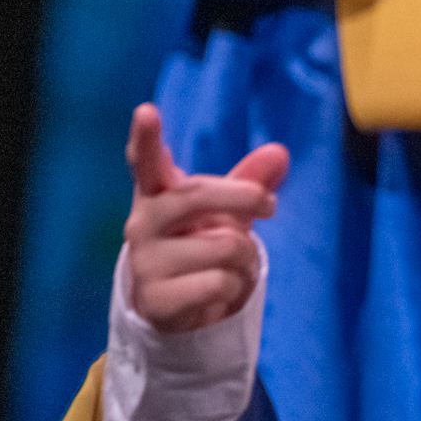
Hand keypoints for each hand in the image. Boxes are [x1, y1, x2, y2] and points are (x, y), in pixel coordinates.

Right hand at [123, 104, 287, 332]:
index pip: (145, 162)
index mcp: (156, 195)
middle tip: (271, 205)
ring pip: (225, 245)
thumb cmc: (201, 248)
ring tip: (232, 266)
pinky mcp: (157, 298)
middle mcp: (142, 222)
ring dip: (246, 258)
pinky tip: (219, 292)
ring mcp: (145, 261)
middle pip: (198, 194)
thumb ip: (249, 182)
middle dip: (246, 196)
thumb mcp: (225, 213)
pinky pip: (221, 283)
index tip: (146, 112)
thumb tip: (279, 152)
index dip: (145, 138)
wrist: (181, 308)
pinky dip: (236, 287)